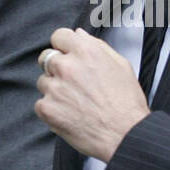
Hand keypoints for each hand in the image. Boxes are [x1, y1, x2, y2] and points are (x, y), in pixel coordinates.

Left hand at [35, 27, 149, 161]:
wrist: (126, 135)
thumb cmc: (128, 103)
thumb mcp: (122, 66)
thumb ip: (98, 47)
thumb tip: (79, 35)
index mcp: (86, 52)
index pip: (59, 36)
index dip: (64, 46)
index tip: (68, 55)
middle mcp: (67, 66)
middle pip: (47, 58)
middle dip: (57, 68)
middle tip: (75, 84)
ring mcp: (54, 87)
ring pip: (43, 82)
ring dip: (55, 90)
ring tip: (77, 103)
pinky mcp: (46, 108)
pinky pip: (41, 103)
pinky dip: (53, 109)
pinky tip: (72, 115)